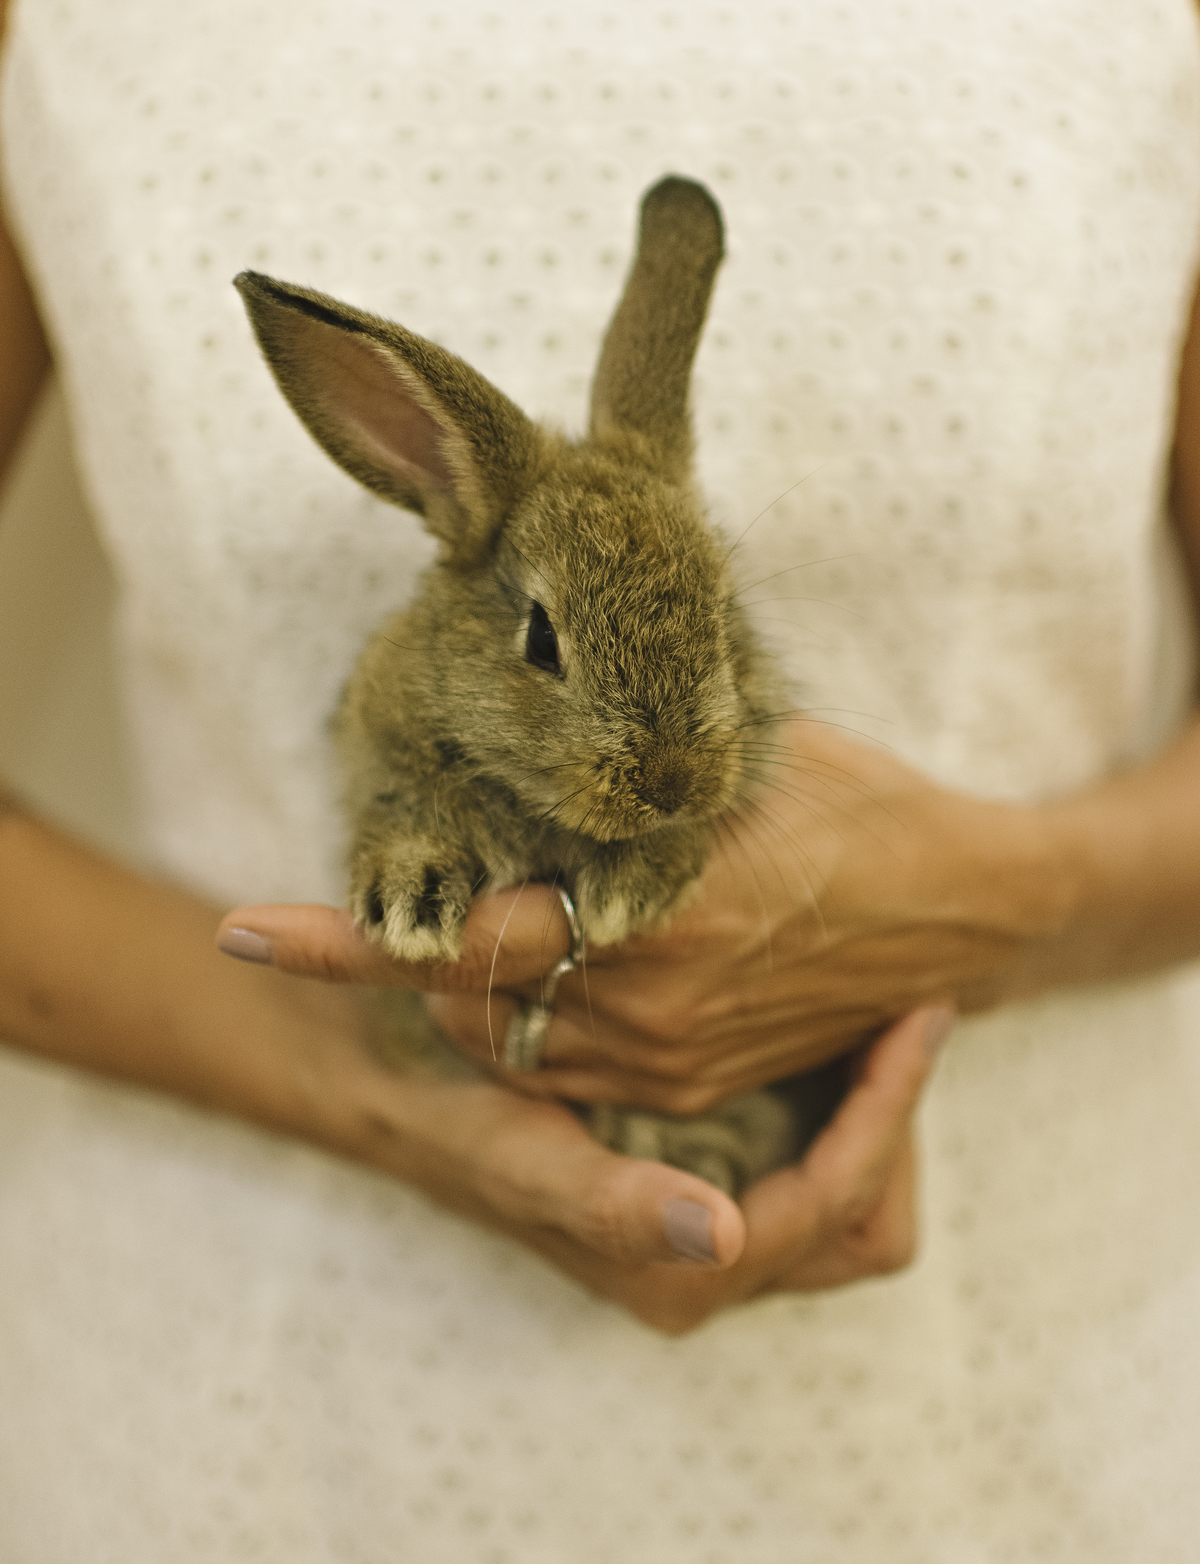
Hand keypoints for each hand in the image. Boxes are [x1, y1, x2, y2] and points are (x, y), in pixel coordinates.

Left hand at [221, 719, 1064, 1112]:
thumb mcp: (737, 753)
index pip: (457, 938)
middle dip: (412, 959)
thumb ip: (624, 765)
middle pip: (465, 1003)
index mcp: (646, 911)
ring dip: (475, 992)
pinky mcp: (693, 1082)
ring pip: (511, 1044)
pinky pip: (573, 1068)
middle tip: (397, 896)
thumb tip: (535, 714)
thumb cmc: (856, 803)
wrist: (964, 908)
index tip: (240, 936)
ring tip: (490, 920)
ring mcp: (668, 1059)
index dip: (339, 945)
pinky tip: (566, 959)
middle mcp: (644, 1003)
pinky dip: (541, 1019)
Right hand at [286, 984, 952, 1332]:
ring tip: (880, 1005)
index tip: (917, 1011)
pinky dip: (832, 1093)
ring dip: (871, 1106)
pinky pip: (811, 1150)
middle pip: (868, 1215)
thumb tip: (723, 1235)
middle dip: (896, 1117)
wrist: (392, 1085)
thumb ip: (615, 1205)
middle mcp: (709, 1266)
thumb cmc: (453, 1119)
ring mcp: (713, 1226)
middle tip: (909, 1006)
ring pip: (850, 1188)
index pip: (840, 1208)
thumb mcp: (520, 1154)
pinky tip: (826, 1015)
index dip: (888, 1114)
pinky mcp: (706, 1175)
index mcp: (683, 1276)